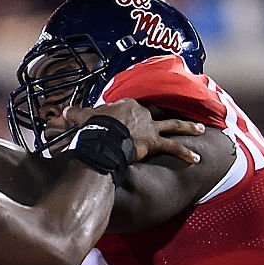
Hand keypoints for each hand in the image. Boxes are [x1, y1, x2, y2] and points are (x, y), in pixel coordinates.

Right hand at [65, 99, 203, 163]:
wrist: (103, 136)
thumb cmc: (93, 126)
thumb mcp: (82, 116)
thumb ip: (75, 114)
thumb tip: (62, 113)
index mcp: (126, 105)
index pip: (135, 108)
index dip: (137, 113)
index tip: (138, 117)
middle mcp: (142, 113)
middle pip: (158, 113)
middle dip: (169, 115)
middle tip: (180, 116)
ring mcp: (150, 127)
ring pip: (173, 126)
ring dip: (188, 128)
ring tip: (201, 130)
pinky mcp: (154, 142)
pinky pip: (173, 148)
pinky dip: (185, 153)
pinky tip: (196, 159)